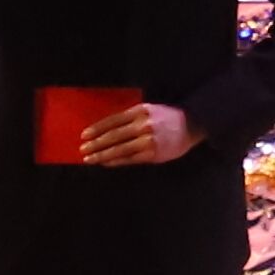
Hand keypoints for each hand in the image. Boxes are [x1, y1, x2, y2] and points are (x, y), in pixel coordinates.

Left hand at [70, 102, 191, 167]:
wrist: (191, 127)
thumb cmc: (167, 118)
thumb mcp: (149, 111)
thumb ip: (131, 118)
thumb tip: (106, 130)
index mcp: (140, 110)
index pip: (113, 120)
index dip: (97, 128)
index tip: (84, 135)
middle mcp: (143, 125)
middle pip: (113, 136)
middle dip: (95, 144)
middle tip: (82, 150)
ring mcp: (147, 140)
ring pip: (119, 149)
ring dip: (102, 155)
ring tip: (89, 159)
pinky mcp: (152, 153)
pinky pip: (129, 159)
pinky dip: (115, 161)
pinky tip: (105, 163)